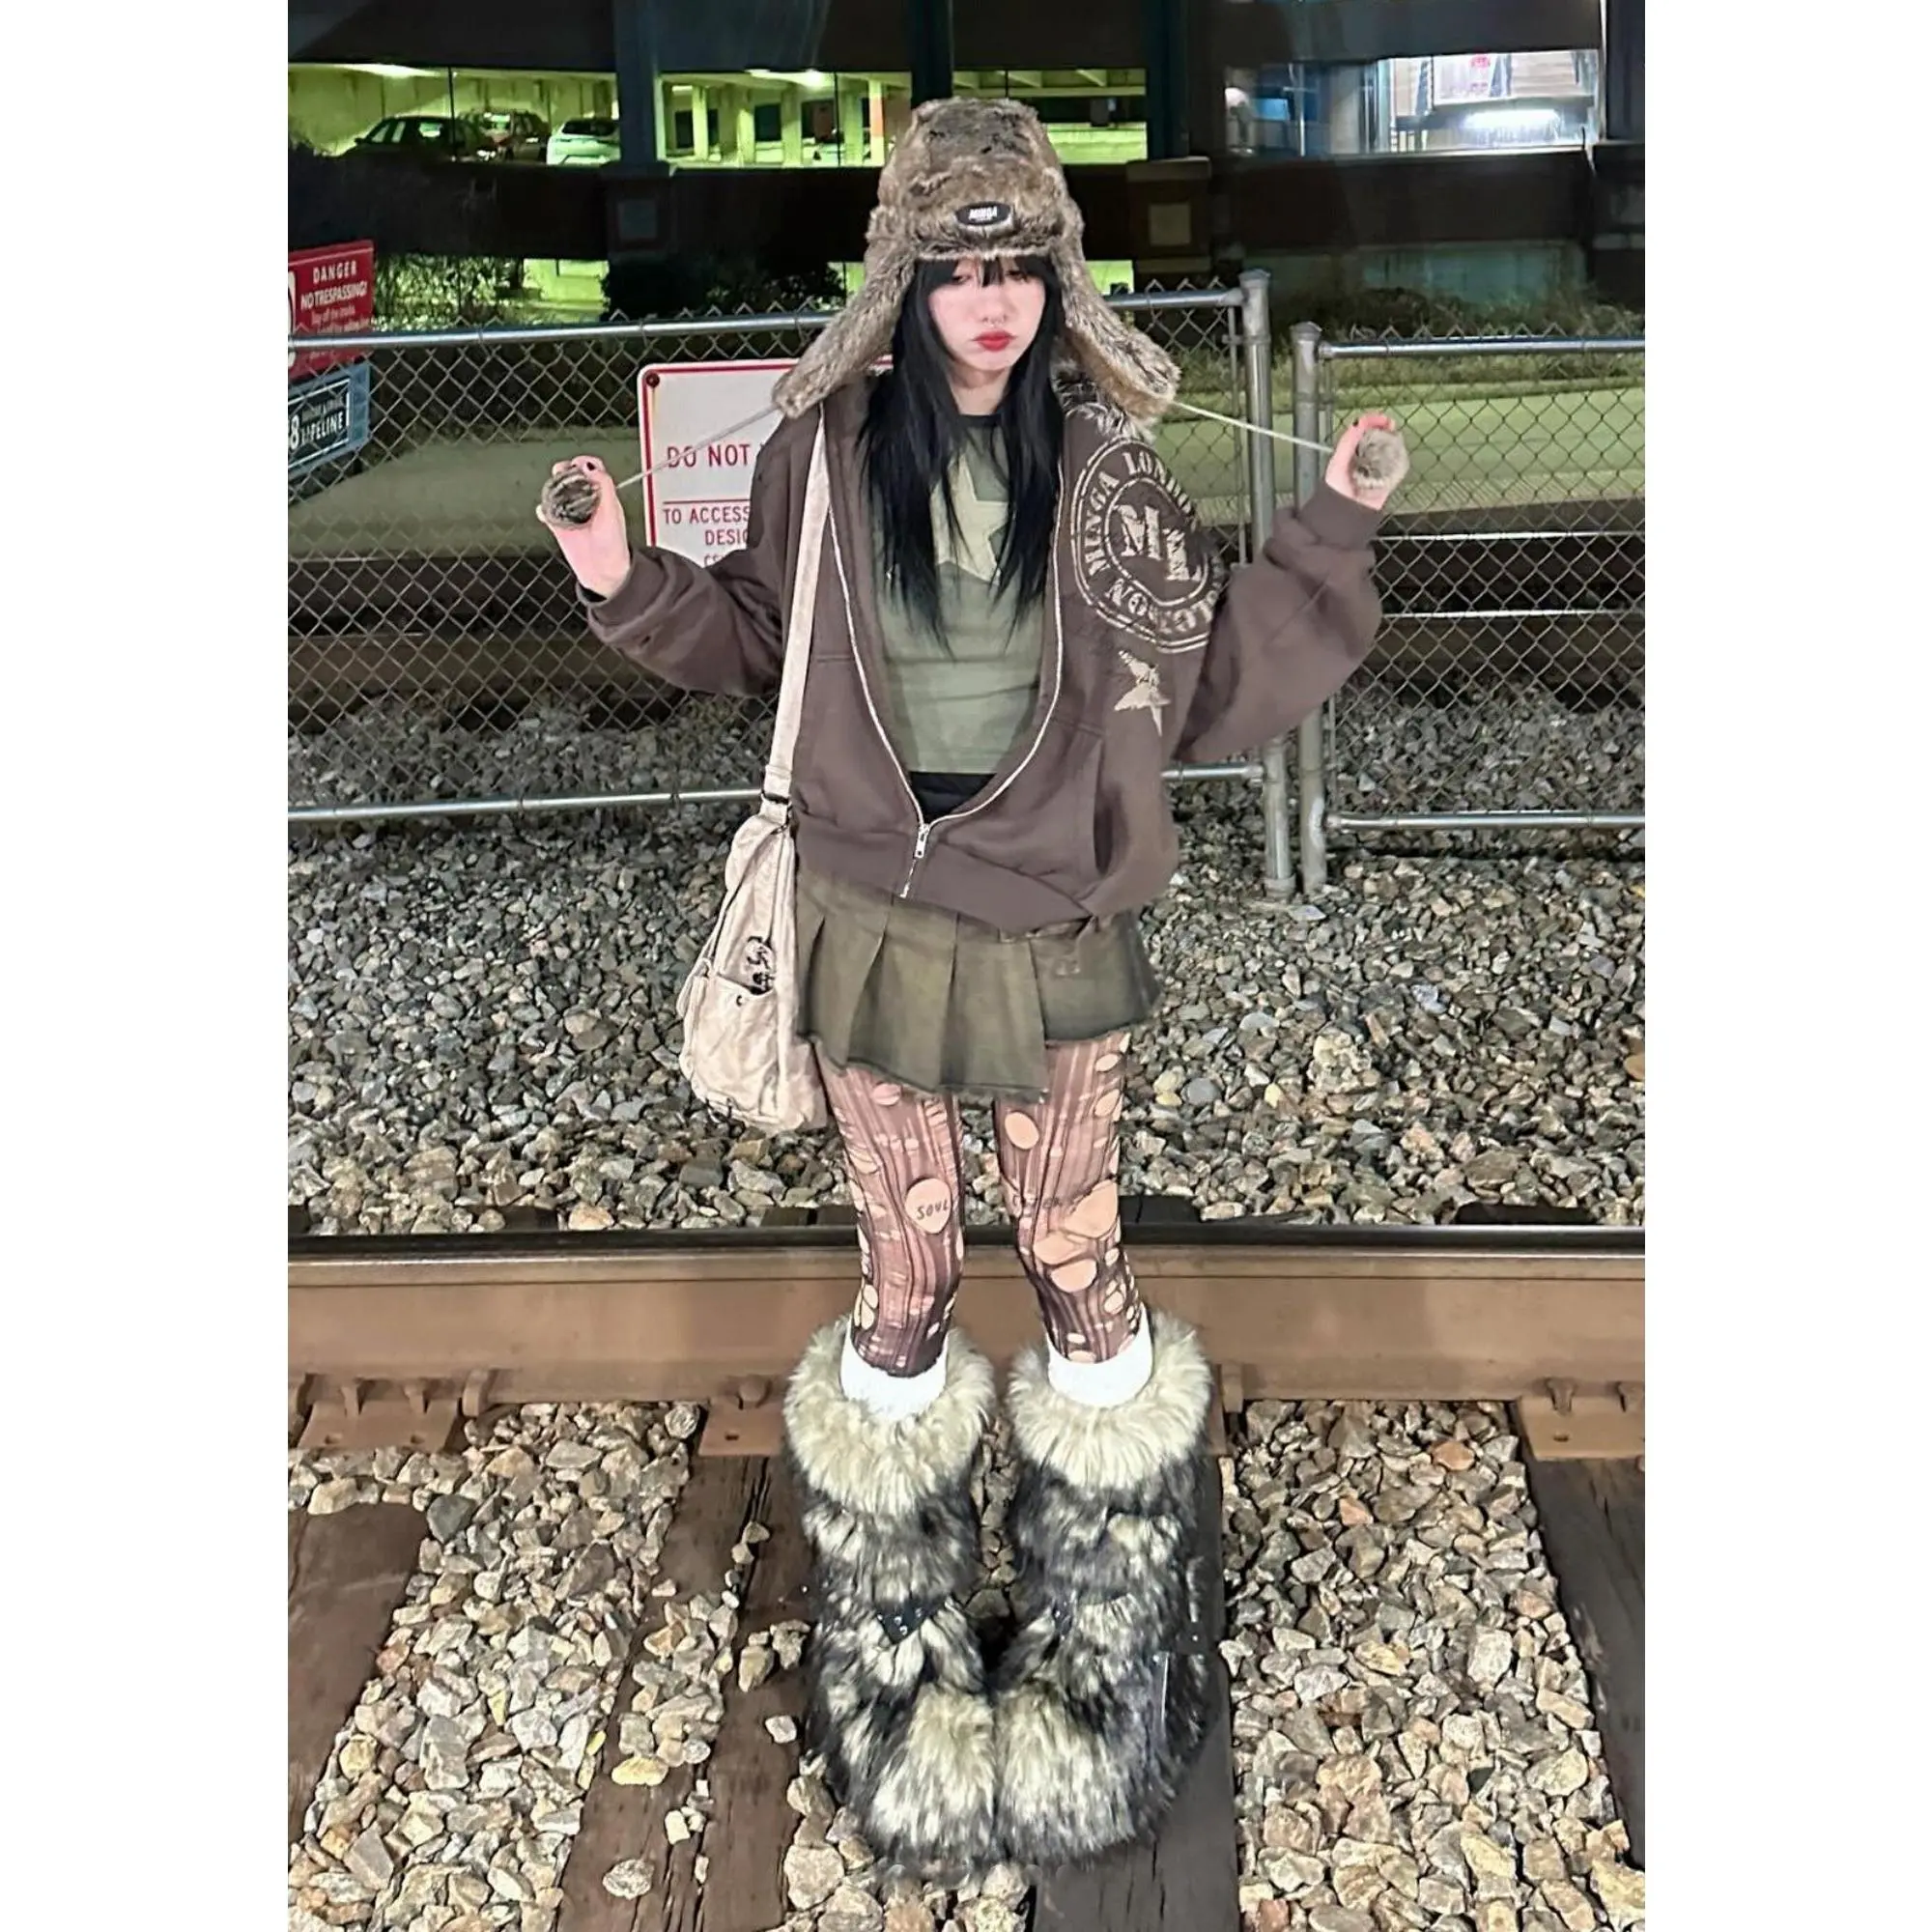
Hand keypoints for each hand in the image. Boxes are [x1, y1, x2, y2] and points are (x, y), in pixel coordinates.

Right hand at [537, 456, 632, 597]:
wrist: (603, 571)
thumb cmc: (614, 545)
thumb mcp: (612, 512)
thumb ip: (604, 487)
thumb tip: (591, 467)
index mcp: (601, 495)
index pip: (592, 469)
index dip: (585, 463)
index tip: (579, 464)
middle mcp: (585, 501)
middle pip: (570, 476)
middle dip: (564, 471)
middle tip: (563, 475)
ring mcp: (571, 512)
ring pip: (556, 491)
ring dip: (552, 488)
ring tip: (554, 492)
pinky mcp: (559, 525)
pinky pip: (546, 512)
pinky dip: (543, 510)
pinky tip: (545, 512)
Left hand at [1324, 413, 1401, 511]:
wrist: (1343, 516)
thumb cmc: (1334, 492)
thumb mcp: (1337, 463)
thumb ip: (1347, 443)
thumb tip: (1358, 423)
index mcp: (1350, 454)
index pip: (1361, 432)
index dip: (1371, 422)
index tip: (1381, 419)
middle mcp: (1363, 461)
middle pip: (1377, 439)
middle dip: (1385, 429)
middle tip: (1391, 424)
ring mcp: (1375, 471)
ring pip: (1388, 451)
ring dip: (1394, 442)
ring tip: (1397, 436)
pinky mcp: (1385, 483)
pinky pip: (1396, 469)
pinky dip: (1400, 460)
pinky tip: (1400, 452)